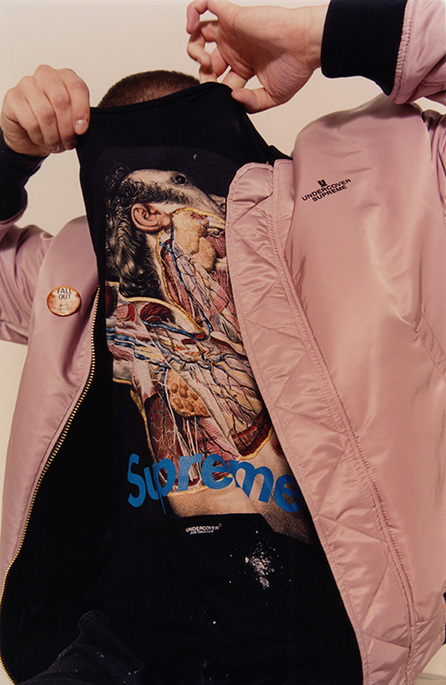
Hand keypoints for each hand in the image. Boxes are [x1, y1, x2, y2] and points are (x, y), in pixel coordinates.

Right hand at [0, 65, 89, 156]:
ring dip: (53, 135)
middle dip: (67, 128)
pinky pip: (31, 121)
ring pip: (46, 113)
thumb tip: (81, 126)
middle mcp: (46, 76)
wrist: (28, 135)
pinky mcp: (13, 97)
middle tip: (67, 142)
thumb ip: (79, 120)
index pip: (77, 87)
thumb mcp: (71, 122)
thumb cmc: (52, 125)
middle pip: (61, 101)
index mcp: (65, 77)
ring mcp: (27, 84)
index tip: (81, 130)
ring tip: (54, 143)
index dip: (81, 110)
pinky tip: (40, 138)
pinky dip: (38, 136)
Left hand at [187, 0, 327, 112]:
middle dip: (202, 72)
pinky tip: (191, 26)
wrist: (306, 46)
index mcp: (243, 67)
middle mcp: (235, 49)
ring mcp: (232, 32)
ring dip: (193, 47)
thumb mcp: (272, 96)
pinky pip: (205, 3)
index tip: (220, 97)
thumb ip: (251, 103)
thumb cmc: (296, 67)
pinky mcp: (232, 15)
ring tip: (202, 59)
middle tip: (210, 78)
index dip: (214, 90)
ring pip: (200, 33)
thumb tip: (232, 98)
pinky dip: (192, 11)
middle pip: (206, 60)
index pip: (218, 79)